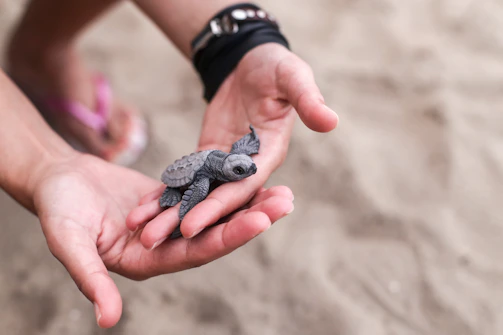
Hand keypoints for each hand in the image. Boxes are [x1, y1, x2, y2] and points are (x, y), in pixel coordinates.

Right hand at [34, 153, 293, 327]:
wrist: (58, 180)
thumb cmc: (58, 211)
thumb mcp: (69, 243)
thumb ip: (90, 279)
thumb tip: (108, 321)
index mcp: (149, 261)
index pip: (197, 251)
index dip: (229, 236)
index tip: (261, 220)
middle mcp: (167, 246)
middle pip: (217, 234)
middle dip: (252, 218)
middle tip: (286, 201)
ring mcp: (172, 222)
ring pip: (215, 214)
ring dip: (247, 202)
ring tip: (282, 190)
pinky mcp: (172, 200)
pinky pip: (204, 193)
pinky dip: (226, 185)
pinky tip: (249, 174)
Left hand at [133, 43, 336, 239]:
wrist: (251, 61)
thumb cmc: (275, 68)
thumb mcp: (293, 77)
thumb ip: (307, 100)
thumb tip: (331, 121)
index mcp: (268, 154)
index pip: (242, 188)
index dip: (218, 207)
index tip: (191, 227)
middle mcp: (247, 167)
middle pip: (215, 199)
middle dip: (186, 220)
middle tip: (153, 241)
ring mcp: (226, 164)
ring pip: (197, 193)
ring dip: (170, 212)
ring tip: (140, 230)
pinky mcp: (208, 156)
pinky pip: (187, 178)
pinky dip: (167, 191)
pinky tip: (145, 206)